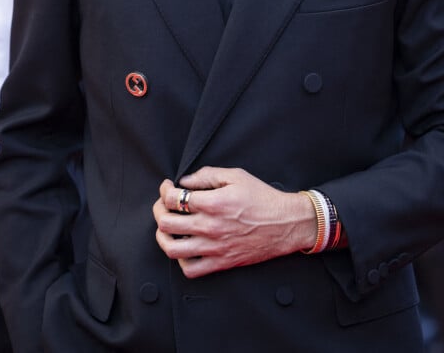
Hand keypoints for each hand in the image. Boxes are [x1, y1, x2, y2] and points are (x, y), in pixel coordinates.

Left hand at [153, 167, 315, 277]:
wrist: (285, 224)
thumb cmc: (262, 197)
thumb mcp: (236, 175)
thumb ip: (207, 175)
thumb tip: (185, 180)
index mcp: (213, 203)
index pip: (173, 199)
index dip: (165, 190)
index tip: (168, 186)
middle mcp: (210, 227)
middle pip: (166, 223)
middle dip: (159, 210)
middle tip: (163, 204)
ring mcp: (214, 248)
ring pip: (172, 249)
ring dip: (163, 236)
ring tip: (167, 228)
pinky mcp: (221, 263)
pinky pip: (190, 269)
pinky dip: (181, 260)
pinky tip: (184, 247)